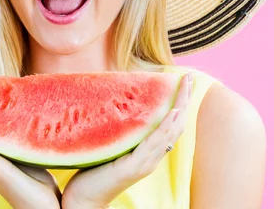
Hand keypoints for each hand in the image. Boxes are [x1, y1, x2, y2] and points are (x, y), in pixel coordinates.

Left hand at [61, 73, 192, 208]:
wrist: (83, 201)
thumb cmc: (94, 173)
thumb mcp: (111, 146)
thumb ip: (122, 132)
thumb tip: (123, 106)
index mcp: (149, 152)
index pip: (171, 125)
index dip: (180, 104)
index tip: (184, 82)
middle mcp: (152, 158)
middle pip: (176, 126)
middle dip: (184, 100)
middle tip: (190, 77)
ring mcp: (144, 163)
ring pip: (169, 133)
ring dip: (179, 108)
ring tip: (185, 88)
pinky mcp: (133, 167)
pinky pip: (153, 144)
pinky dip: (165, 128)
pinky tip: (172, 113)